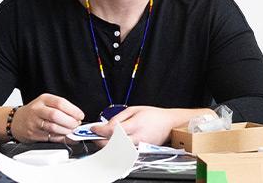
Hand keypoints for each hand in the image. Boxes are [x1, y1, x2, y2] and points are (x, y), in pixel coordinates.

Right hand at [12, 93, 84, 142]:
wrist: (16, 121)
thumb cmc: (35, 112)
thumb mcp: (45, 103)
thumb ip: (60, 108)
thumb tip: (77, 117)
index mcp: (43, 99)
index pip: (60, 103)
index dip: (73, 110)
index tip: (80, 115)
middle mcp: (37, 110)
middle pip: (56, 115)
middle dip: (70, 121)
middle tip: (76, 124)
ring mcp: (34, 122)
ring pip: (53, 127)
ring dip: (66, 131)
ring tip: (71, 130)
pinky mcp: (33, 134)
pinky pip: (50, 137)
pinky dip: (61, 138)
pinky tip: (66, 137)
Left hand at [90, 106, 213, 145]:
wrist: (169, 124)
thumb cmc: (154, 115)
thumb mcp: (134, 109)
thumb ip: (119, 117)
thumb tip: (106, 125)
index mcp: (136, 124)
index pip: (112, 130)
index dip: (100, 130)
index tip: (93, 129)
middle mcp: (138, 137)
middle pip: (113, 144)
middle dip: (100, 141)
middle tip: (94, 137)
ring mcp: (140, 146)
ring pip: (118, 151)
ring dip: (107, 147)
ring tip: (102, 141)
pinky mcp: (141, 151)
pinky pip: (125, 153)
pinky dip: (116, 150)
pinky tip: (112, 146)